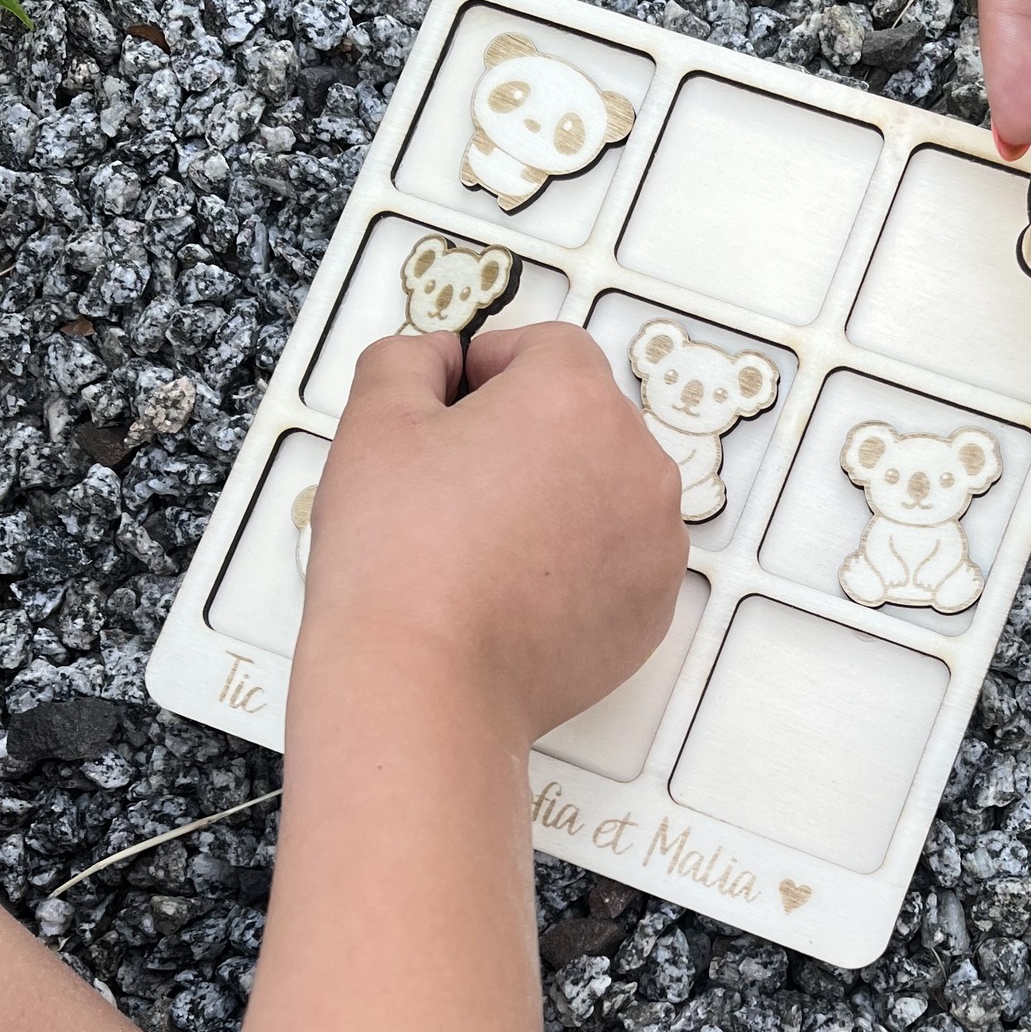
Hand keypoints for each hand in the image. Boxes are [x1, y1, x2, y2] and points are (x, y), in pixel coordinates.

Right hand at [301, 323, 687, 741]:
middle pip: (585, 419)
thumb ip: (409, 360)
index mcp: (577, 399)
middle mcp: (637, 461)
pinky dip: (580, 561)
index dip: (493, 368)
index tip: (455, 407)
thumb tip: (441, 359)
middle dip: (528, 435)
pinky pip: (619, 558)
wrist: (424, 684)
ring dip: (559, 497)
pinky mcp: (653, 605)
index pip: (549, 347)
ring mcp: (655, 540)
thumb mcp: (375, 421)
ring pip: (606, 488)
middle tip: (459, 483)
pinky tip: (518, 590)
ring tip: (487, 544)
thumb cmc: (398, 557)